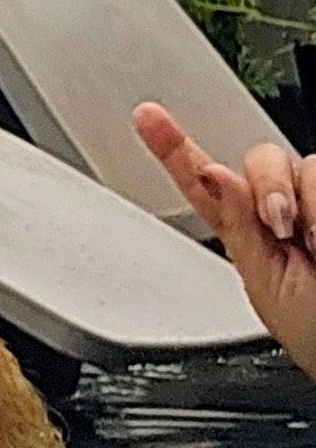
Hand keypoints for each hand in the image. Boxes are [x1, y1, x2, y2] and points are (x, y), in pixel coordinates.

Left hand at [133, 103, 315, 382]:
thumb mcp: (266, 285)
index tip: (147, 117)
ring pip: (301, 164)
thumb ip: (240, 227)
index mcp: (244, 232)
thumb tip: (214, 175)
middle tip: (280, 226)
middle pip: (260, 160)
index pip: (203, 183)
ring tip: (313, 245)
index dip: (173, 147)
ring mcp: (313, 204)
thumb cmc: (314, 330)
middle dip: (267, 186)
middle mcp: (278, 210)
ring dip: (303, 202)